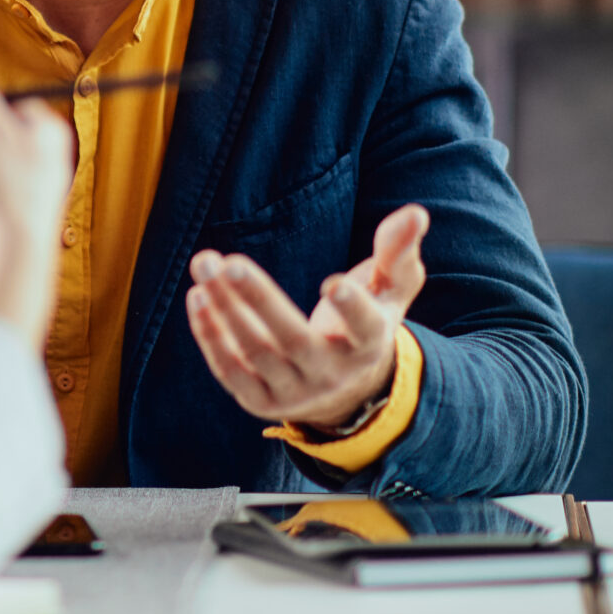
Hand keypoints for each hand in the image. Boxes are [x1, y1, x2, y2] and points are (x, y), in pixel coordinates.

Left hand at [185, 204, 429, 428]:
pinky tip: (198, 298)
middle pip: (294, 340)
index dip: (351, 308)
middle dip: (260, 300)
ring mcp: (294, 392)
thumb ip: (398, 252)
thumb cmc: (368, 322)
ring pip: (255, 353)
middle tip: (231, 262)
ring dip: (225, 310)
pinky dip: (211, 336)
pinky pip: (231, 371)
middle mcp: (332, 373)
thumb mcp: (390, 290)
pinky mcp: (261, 401)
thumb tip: (414, 212)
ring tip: (205, 266)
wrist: (347, 391)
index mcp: (369, 343)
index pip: (363, 328)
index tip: (333, 283)